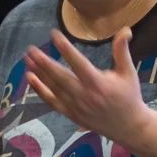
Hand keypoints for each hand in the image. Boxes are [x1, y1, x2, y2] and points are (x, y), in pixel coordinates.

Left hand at [24, 28, 150, 144]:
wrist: (128, 127)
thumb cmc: (128, 97)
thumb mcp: (128, 72)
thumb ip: (122, 51)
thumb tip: (125, 29)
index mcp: (98, 83)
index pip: (78, 62)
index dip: (65, 48)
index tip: (53, 34)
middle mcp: (84, 95)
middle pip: (60, 76)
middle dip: (44, 62)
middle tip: (31, 49)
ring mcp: (75, 106)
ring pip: (53, 88)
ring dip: (39, 73)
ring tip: (28, 59)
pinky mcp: (70, 114)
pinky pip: (51, 101)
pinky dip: (39, 90)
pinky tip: (30, 77)